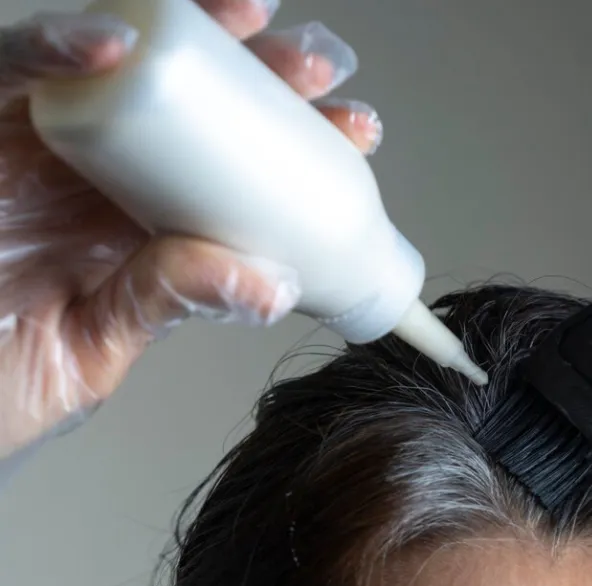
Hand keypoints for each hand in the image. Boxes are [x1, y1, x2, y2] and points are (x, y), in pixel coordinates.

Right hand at [0, 0, 383, 458]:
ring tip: (249, 21)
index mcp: (140, 224)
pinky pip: (7, 73)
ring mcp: (35, 148)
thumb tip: (272, 284)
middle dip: (262, 74)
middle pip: (190, 101)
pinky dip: (53, 47)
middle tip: (319, 69)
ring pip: (116, 64)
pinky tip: (111, 44)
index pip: (230, 167)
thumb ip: (168, 304)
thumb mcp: (94, 348)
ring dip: (187, 34)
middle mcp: (95, 174)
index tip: (357, 131)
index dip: (296, 140)